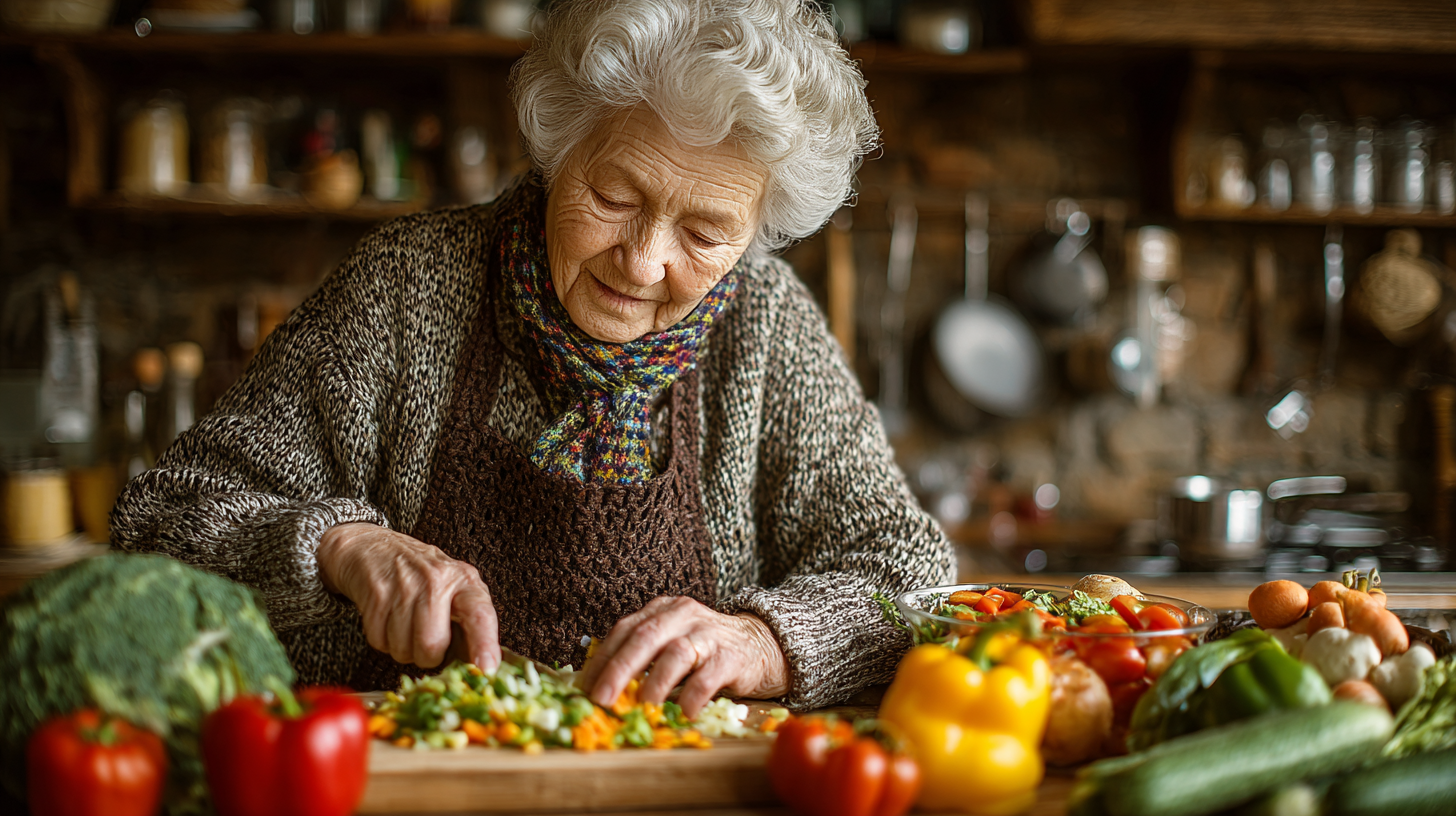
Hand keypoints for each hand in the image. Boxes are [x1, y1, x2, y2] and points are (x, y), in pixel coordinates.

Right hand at [316, 522, 500, 670]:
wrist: (375, 548)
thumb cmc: (422, 576)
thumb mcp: (455, 590)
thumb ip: (470, 624)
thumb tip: (480, 667)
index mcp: (464, 581)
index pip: (480, 615)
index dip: (484, 644)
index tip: (486, 669)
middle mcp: (436, 580)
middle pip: (432, 645)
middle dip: (428, 655)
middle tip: (426, 638)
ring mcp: (405, 586)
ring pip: (404, 650)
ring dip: (403, 649)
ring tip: (406, 624)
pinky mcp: (377, 595)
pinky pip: (379, 642)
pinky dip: (383, 640)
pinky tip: (389, 619)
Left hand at [579, 596, 789, 717]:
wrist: (760, 643)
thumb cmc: (705, 649)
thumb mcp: (670, 642)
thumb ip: (641, 657)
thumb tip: (599, 690)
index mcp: (661, 610)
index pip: (624, 631)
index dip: (601, 660)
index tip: (583, 689)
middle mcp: (683, 615)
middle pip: (644, 638)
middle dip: (619, 671)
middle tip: (602, 700)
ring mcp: (708, 633)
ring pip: (675, 654)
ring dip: (654, 683)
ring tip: (641, 708)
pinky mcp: (732, 655)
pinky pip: (708, 676)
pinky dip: (692, 697)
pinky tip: (682, 714)